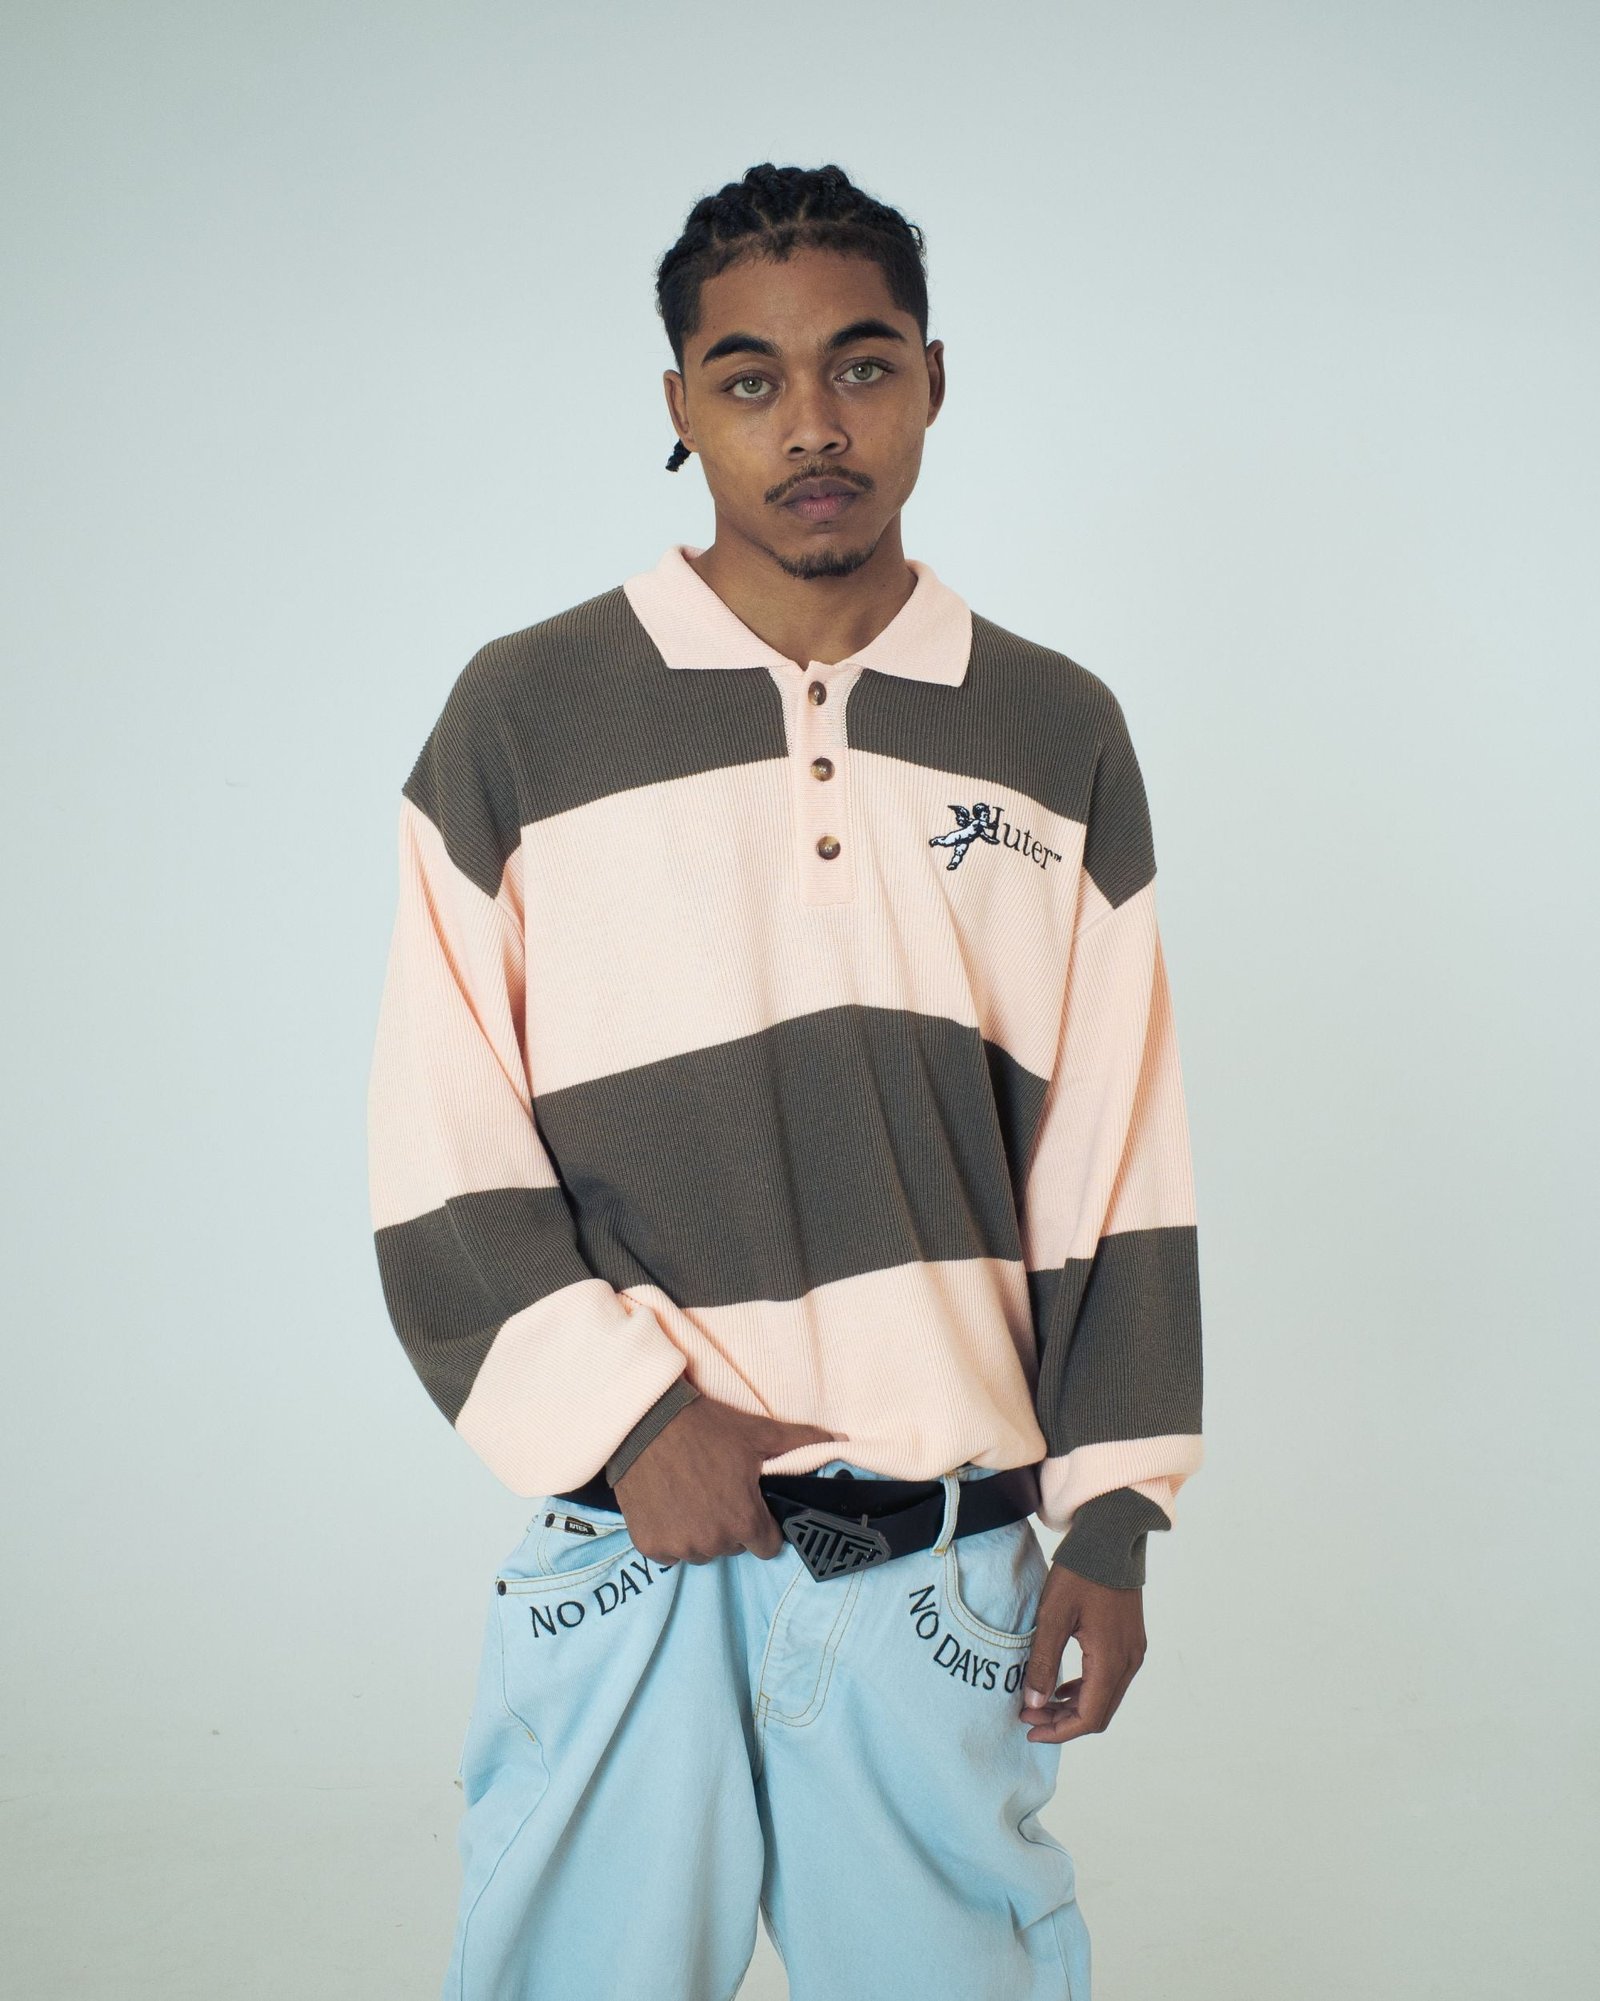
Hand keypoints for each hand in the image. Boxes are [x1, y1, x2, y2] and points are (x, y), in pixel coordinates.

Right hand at [612, 1395, 845, 1564]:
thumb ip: (802, 1442)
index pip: (768, 1546)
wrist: (645, 1422)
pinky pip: (669, 1553)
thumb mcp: (758, 1433)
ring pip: (701, 1552)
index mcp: (745, 1521)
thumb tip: (841, 1440)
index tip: (750, 1503)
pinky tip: (668, 1505)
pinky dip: (670, 1536)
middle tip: (718, 1491)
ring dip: (700, 1533)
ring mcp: (679, 1546)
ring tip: (691, 1496)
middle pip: (733, 1547)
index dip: (762, 1524)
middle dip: (730, 1526)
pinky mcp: (650, 1545)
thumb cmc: (705, 1427)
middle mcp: (713, 1542)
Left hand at [1018, 1560, 1147, 1742]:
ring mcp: (1133, 1652)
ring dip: (1073, 1707)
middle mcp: (1129, 1662)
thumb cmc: (1080, 1572)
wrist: (1110, 1537)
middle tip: (1028, 1715)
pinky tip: (1062, 1685)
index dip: (1058, 1731)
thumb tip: (1032, 1703)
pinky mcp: (1130, 1641)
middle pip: (1098, 1713)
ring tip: (1039, 1702)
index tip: (1029, 1728)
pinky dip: (1086, 1690)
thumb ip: (1042, 1662)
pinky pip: (1110, 1680)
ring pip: (1105, 1698)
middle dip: (1062, 1722)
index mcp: (1111, 1660)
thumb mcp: (1053, 1616)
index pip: (1088, 1717)